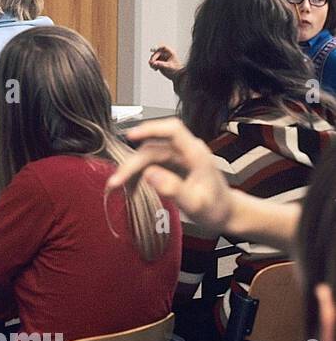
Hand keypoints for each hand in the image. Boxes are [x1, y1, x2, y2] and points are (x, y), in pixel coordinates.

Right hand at [105, 117, 231, 231]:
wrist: (224, 212)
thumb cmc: (214, 208)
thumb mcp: (195, 204)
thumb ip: (173, 189)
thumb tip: (148, 174)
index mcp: (196, 154)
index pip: (173, 130)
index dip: (151, 128)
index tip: (130, 135)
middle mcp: (186, 150)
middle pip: (152, 147)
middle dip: (132, 163)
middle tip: (116, 182)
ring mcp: (178, 156)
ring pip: (147, 154)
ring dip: (131, 169)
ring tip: (119, 187)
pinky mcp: (171, 163)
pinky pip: (149, 163)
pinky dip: (137, 174)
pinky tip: (130, 186)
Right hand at [148, 44, 182, 78]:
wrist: (177, 75)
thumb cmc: (176, 69)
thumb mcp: (169, 66)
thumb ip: (161, 64)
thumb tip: (154, 63)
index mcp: (170, 53)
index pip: (163, 48)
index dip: (157, 48)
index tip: (152, 50)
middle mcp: (165, 55)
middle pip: (156, 53)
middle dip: (153, 58)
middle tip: (152, 63)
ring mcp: (161, 59)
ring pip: (153, 58)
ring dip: (152, 62)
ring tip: (153, 67)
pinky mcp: (159, 63)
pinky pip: (153, 63)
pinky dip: (152, 65)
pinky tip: (155, 69)